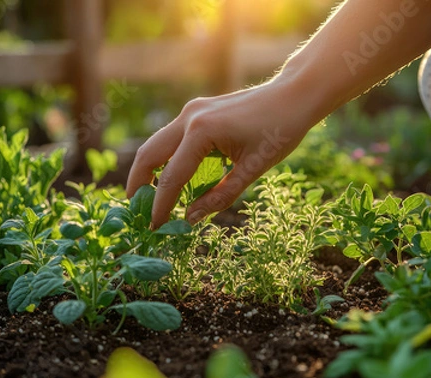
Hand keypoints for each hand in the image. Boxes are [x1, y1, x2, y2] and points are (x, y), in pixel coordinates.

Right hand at [126, 78, 313, 227]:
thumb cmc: (280, 131)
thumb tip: (190, 218)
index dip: (161, 206)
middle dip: (139, 185)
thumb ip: (220, 196)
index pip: (172, 177)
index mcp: (202, 131)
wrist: (293, 96)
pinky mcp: (197, 111)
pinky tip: (171, 178)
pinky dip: (166, 160)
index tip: (154, 228)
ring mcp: (191, 111)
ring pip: (156, 144)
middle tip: (137, 213)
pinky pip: (172, 138)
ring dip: (149, 171)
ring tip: (148, 199)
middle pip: (149, 154)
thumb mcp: (252, 169)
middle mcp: (189, 117)